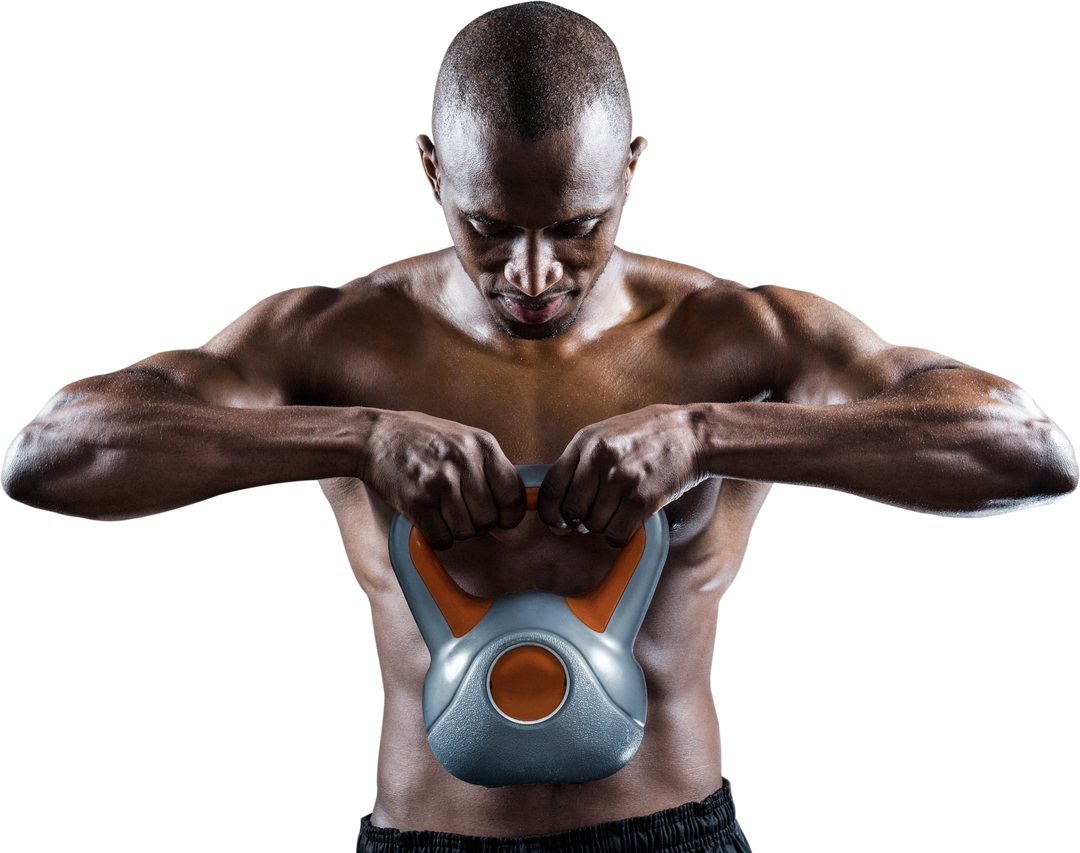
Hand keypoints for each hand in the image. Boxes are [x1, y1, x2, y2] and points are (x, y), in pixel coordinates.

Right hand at [359, 410, 525, 548]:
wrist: (375, 435)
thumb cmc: (423, 440)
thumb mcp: (464, 446)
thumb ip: (491, 483)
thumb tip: (508, 533)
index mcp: (484, 445)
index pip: (514, 495)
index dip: (510, 516)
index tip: (501, 519)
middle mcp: (465, 462)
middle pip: (489, 519)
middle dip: (476, 523)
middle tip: (459, 510)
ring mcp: (441, 482)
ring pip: (466, 532)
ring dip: (455, 529)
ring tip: (441, 509)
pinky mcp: (418, 501)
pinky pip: (442, 538)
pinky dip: (437, 536)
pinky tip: (429, 519)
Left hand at [537, 405, 707, 546]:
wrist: (691, 434)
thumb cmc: (648, 436)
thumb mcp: (606, 434)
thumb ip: (579, 462)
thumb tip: (556, 504)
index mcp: (585, 442)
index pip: (551, 487)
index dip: (549, 512)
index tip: (555, 521)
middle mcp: (599, 460)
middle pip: (571, 511)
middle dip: (579, 520)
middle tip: (594, 515)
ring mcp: (620, 480)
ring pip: (593, 525)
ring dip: (604, 525)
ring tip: (620, 508)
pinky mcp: (642, 499)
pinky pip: (616, 534)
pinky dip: (619, 535)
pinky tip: (629, 520)